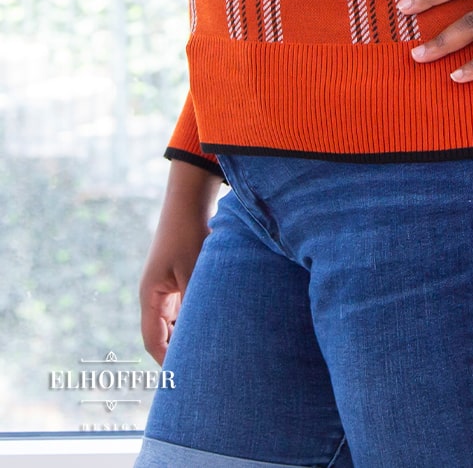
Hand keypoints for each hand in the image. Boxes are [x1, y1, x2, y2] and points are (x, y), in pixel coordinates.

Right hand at [139, 161, 221, 363]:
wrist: (189, 200)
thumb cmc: (188, 233)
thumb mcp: (194, 271)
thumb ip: (196, 302)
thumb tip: (203, 334)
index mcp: (150, 296)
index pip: (153, 340)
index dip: (166, 361)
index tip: (183, 378)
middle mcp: (156, 295)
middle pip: (164, 334)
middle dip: (179, 351)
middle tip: (201, 370)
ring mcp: (168, 286)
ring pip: (177, 321)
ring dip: (190, 333)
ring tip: (212, 350)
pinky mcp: (181, 277)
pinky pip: (186, 306)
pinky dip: (196, 316)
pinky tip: (216, 323)